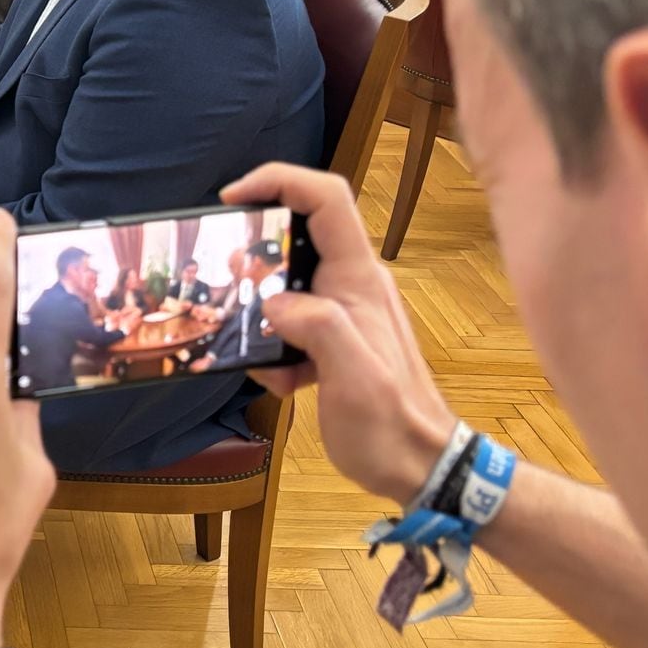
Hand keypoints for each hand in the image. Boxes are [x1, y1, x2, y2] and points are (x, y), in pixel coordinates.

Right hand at [221, 164, 459, 503]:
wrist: (421, 467)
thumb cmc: (392, 425)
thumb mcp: (354, 377)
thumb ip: (317, 327)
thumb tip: (273, 302)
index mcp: (359, 279)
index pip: (325, 199)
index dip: (278, 181)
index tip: (232, 198)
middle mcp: (353, 284)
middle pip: (298, 233)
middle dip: (254, 253)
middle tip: (225, 282)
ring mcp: (344, 310)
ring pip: (287, 280)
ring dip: (259, 309)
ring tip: (249, 342)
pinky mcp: (334, 338)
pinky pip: (290, 320)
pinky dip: (273, 344)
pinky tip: (281, 380)